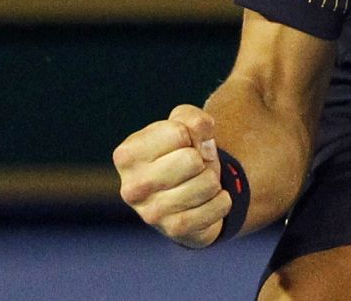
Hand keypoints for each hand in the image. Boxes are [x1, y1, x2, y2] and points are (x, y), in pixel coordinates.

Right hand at [113, 104, 230, 247]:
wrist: (184, 193)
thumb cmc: (179, 152)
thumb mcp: (183, 124)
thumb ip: (193, 119)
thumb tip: (202, 137)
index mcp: (127, 155)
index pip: (179, 132)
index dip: (192, 134)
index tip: (184, 144)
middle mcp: (132, 187)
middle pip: (192, 160)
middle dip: (203, 159)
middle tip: (194, 166)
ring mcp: (151, 213)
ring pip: (208, 183)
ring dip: (212, 179)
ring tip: (198, 182)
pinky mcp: (175, 230)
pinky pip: (218, 206)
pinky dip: (222, 200)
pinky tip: (207, 201)